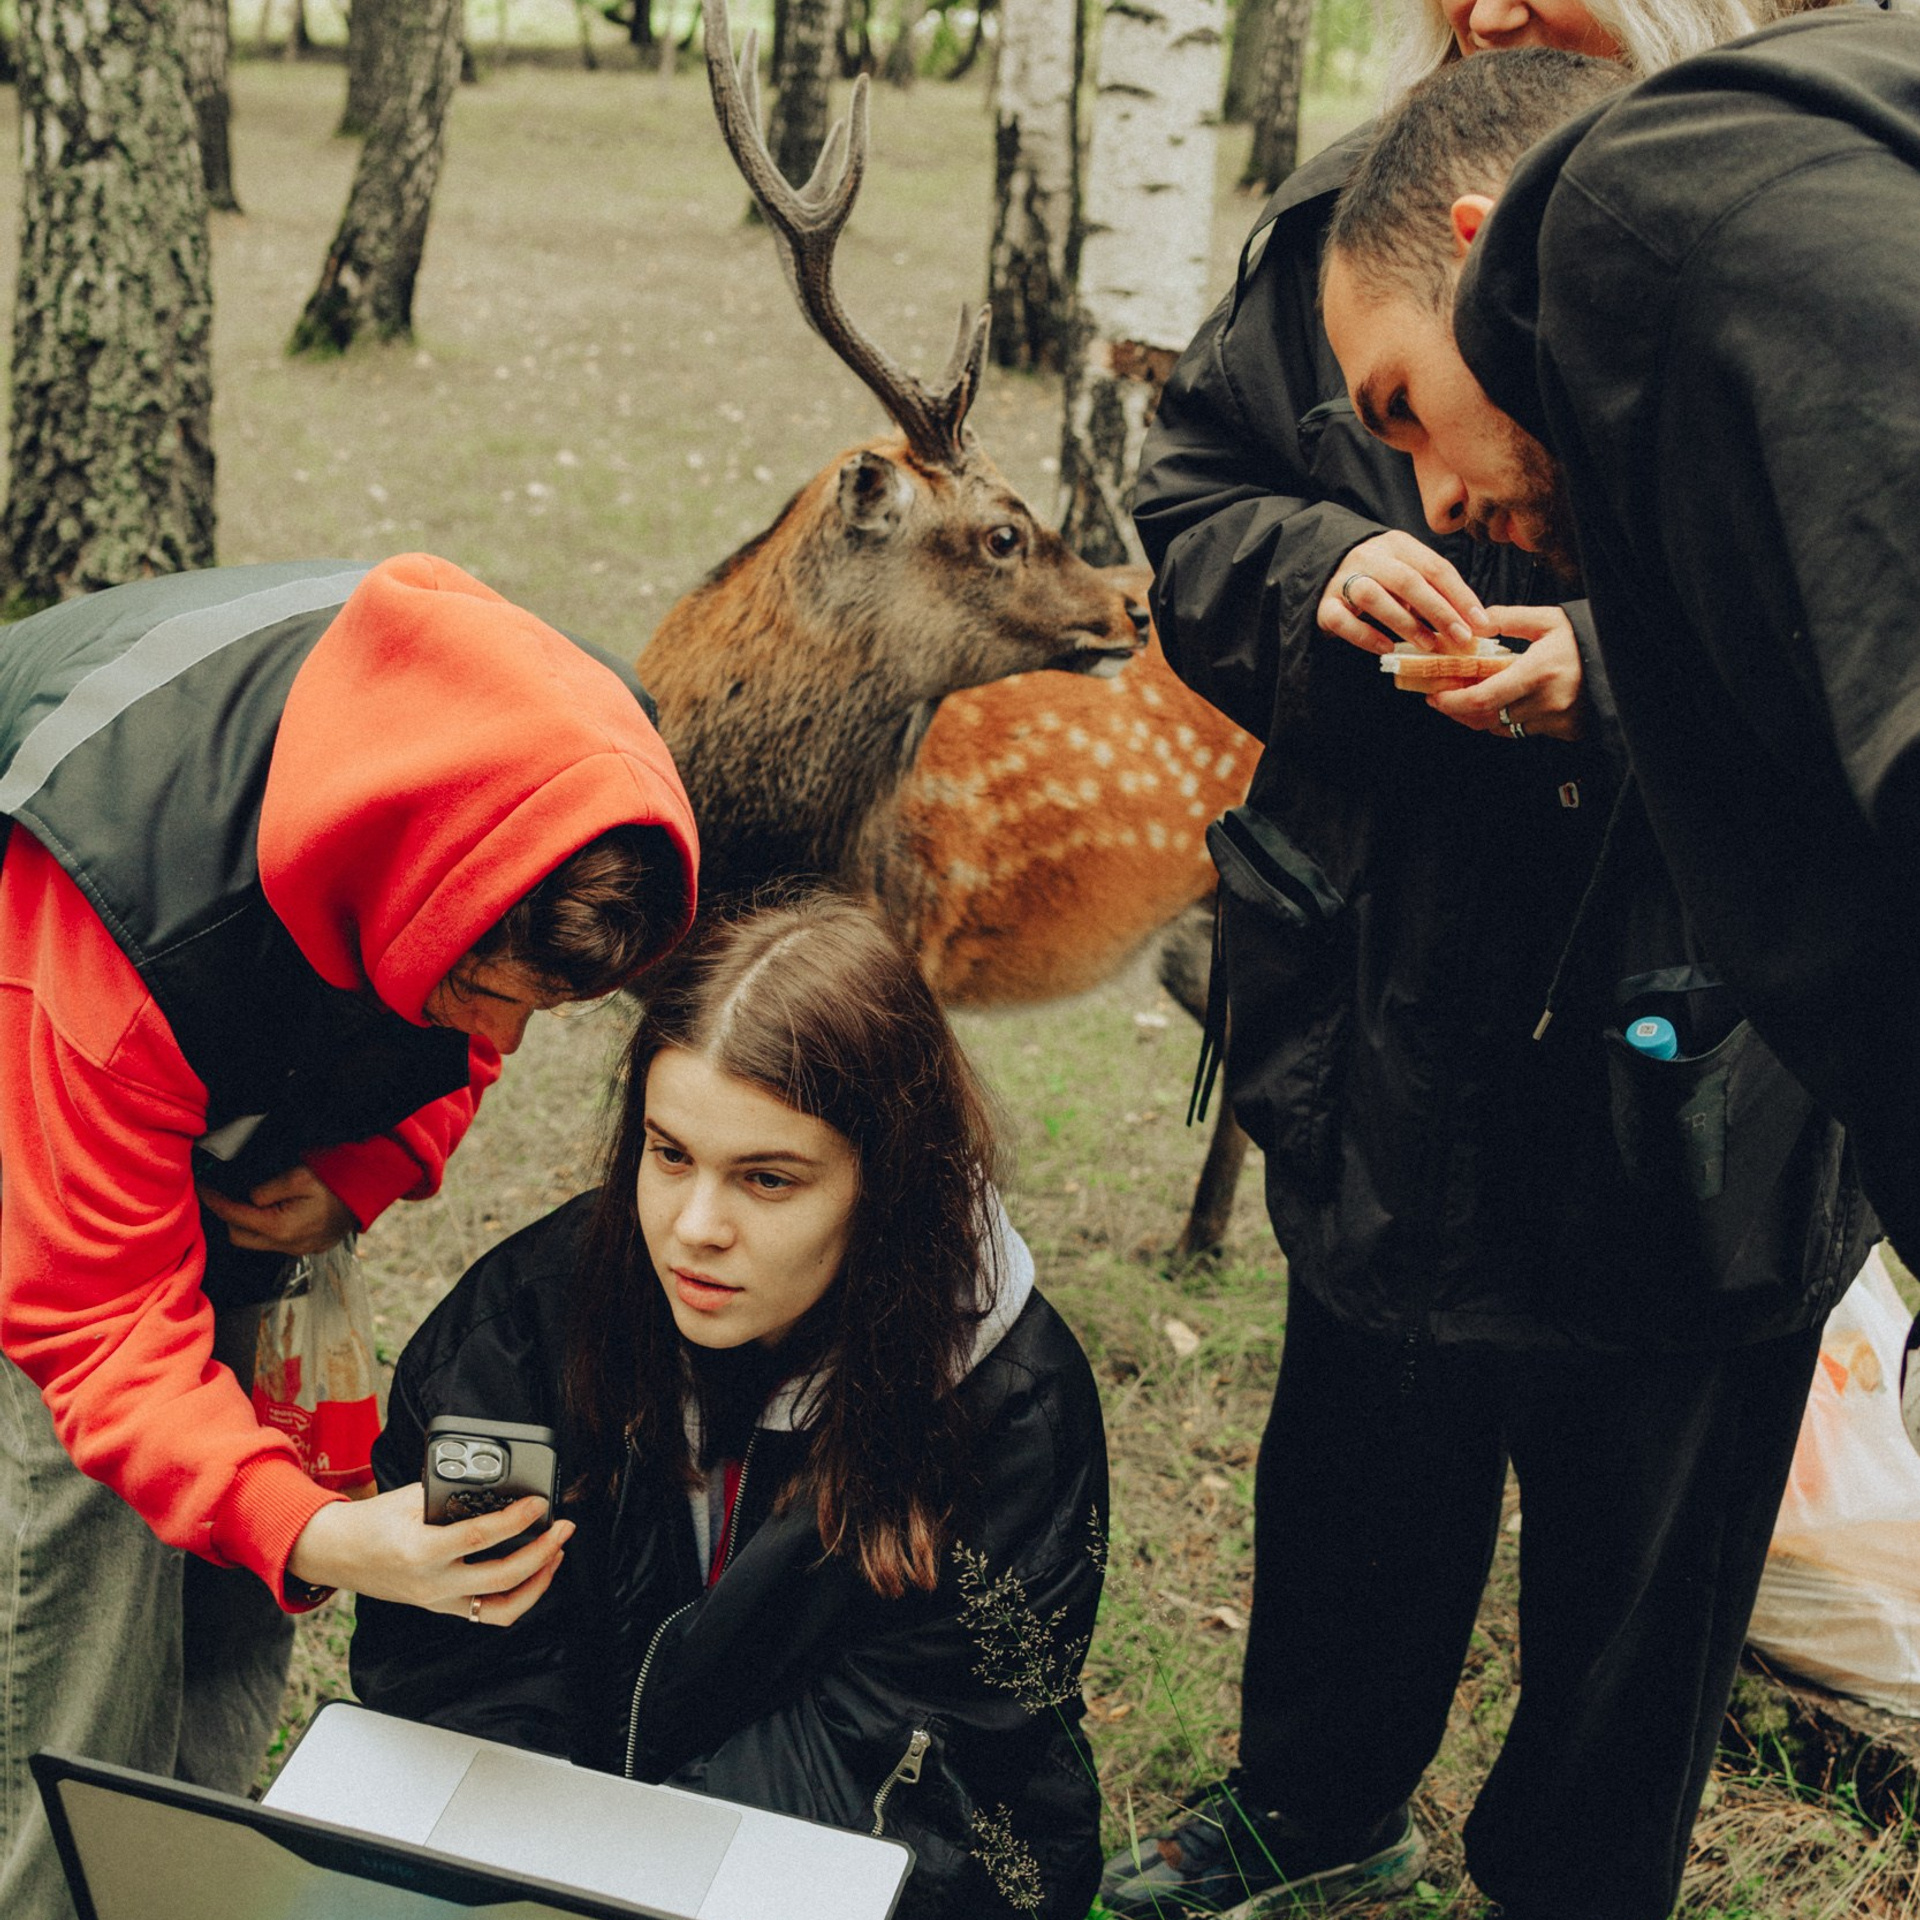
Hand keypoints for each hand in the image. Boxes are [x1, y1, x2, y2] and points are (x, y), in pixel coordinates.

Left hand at [200, 1165, 356, 1256]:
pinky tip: (271, 1211)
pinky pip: (275, 1242)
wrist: (369, 1194)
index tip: (202, 1186)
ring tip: (247, 1201)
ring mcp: (299, 1249)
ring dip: (247, 1223)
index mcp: (281, 1227)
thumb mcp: (300, 1176)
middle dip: (227, 1216)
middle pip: (239, 1236)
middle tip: (224, 1193)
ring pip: (257, 1242)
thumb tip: (249, 1198)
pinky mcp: (308, 1247)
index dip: (215, 1201)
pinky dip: (266, 1228)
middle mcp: (287, 1245)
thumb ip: (267, 1189)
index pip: (235, 1216)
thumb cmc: (337, 1181)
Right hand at [287, 1482, 573, 1627]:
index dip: (516, 1519)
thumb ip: (451, 1494)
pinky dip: (518, 1596)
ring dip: (538, 1582)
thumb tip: (495, 1484)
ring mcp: (438, 1601)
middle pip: (501, 1577)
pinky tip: (533, 1574)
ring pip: (502, 1608)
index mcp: (421, 1551)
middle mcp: (432, 1583)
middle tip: (564, 1528)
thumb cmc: (371, 1522)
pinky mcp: (443, 1607)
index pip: (480, 1538)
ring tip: (555, 1554)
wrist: (338, 1553)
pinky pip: (489, 1613)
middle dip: (542, 1552)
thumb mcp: (409, 1498)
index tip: (540, 1503)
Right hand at [1317, 530, 1494, 656]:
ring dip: (1405, 623)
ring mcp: (1343, 580)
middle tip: (1462, 638)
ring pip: (1373, 596)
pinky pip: (1343, 620)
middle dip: (1440, 611)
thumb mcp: (1407, 573)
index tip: (1481, 622)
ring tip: (1429, 645)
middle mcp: (1369, 557)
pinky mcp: (1324, 605)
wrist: (1324, 571)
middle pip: (1408, 581)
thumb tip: (1473, 621)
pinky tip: (1387, 649)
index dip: (1461, 596)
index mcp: (1397, 545)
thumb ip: (1433, 590)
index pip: (1435, 568)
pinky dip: (1366, 636)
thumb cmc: (1379, 579)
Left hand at [1425, 604, 1586, 742]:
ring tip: (1468, 699)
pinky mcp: (1565, 731)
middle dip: (1459, 711)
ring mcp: (1557, 721)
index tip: (1435, 696)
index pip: (1482, 699)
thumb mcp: (1548, 620)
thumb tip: (1473, 626)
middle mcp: (1546, 702)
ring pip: (1503, 727)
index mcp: (1538, 672)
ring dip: (1481, 716)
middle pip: (1486, 718)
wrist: (1628, 661)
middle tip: (1443, 699)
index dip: (1453, 702)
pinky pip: (1524, 731)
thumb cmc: (1586, 637)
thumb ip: (1508, 619)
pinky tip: (1501, 704)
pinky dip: (1507, 720)